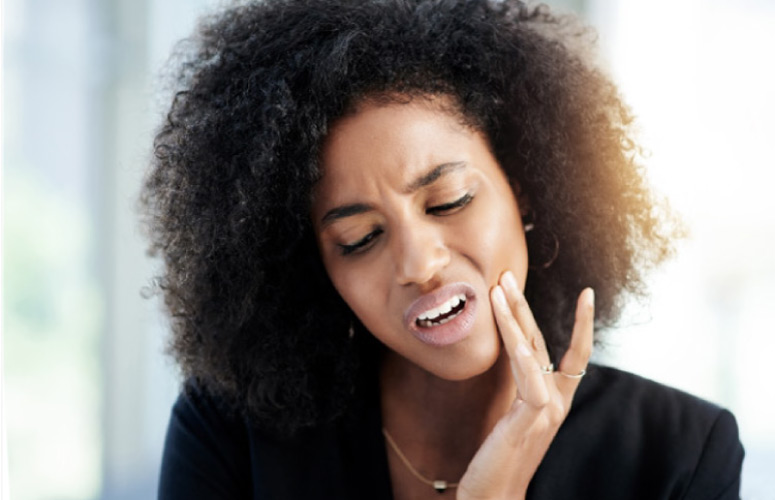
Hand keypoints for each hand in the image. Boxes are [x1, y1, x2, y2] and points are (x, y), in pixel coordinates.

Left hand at [456, 271, 593, 499]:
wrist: (495, 496)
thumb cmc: (500, 459)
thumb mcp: (513, 417)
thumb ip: (522, 389)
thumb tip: (518, 360)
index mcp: (553, 399)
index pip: (572, 353)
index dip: (581, 324)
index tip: (587, 293)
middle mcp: (555, 401)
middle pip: (542, 341)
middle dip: (525, 306)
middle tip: (506, 276)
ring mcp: (547, 410)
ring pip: (532, 351)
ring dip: (513, 316)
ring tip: (497, 288)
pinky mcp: (532, 419)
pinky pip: (528, 376)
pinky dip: (519, 350)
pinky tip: (508, 328)